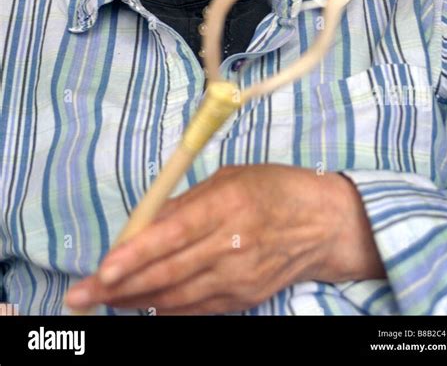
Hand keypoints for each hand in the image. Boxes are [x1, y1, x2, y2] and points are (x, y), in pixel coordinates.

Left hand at [65, 164, 384, 314]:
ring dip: (135, 299)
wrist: (323, 224)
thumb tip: (142, 224)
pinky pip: (197, 309)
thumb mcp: (228, 178)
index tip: (103, 268)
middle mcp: (232, 244)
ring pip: (177, 297)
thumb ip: (184, 203)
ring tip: (104, 298)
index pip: (173, 234)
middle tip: (82, 293)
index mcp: (227, 204)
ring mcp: (239, 277)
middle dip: (119, 286)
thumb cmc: (273, 189)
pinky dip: (166, 309)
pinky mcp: (244, 298)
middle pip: (167, 272)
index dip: (136, 254)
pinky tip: (143, 304)